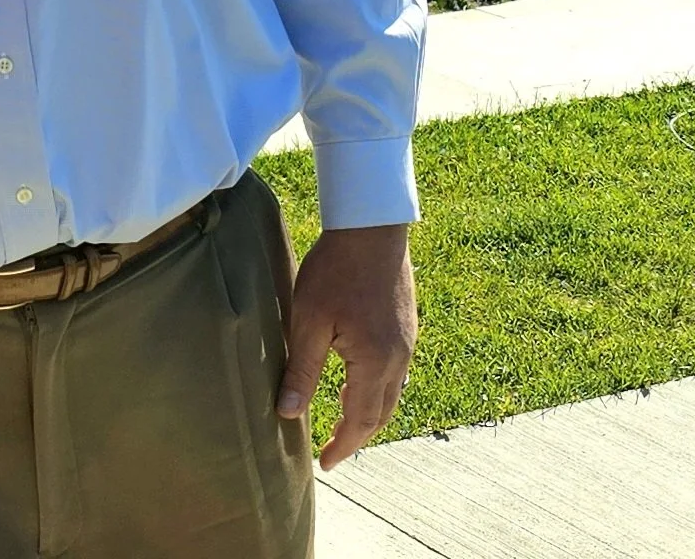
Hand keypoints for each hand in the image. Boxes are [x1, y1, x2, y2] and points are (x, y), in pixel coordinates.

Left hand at [277, 222, 416, 469]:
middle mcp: (398, 359)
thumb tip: (288, 414)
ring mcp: (407, 343)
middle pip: (381, 413)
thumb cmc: (335, 271)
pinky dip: (377, 390)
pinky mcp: (406, 328)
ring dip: (369, 414)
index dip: (342, 446)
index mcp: (374, 363)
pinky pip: (395, 373)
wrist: (372, 230)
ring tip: (345, 424)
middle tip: (334, 450)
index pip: (359, 421)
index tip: (326, 464)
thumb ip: (302, 371)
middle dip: (357, 436)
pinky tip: (360, 384)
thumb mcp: (308, 321)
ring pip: (391, 394)